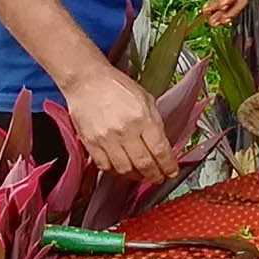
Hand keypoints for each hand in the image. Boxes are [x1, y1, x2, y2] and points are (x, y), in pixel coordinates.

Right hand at [66, 61, 179, 184]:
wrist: (87, 81)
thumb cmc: (116, 87)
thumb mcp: (146, 99)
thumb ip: (155, 123)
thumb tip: (163, 146)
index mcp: (142, 118)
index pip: (160, 150)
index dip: (168, 166)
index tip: (171, 171)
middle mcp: (125, 131)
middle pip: (144, 164)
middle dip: (155, 175)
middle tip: (159, 177)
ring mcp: (106, 139)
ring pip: (125, 170)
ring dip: (136, 176)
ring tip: (142, 175)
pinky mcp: (91, 144)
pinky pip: (105, 167)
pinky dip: (116, 172)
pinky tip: (122, 169)